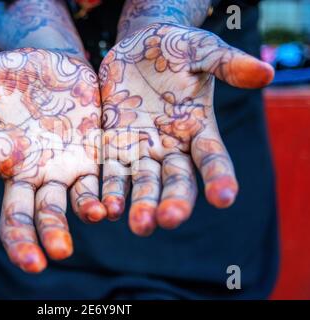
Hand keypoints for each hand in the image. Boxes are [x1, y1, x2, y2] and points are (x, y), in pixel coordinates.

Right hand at [0, 49, 105, 272]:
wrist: (60, 64)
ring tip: (62, 249)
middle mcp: (25, 171)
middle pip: (17, 214)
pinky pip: (90, 188)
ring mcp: (56, 169)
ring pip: (54, 209)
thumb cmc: (18, 72)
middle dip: (21, 240)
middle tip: (31, 263)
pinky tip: (100, 211)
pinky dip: (94, 202)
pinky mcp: (87, 161)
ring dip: (58, 230)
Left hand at [99, 23, 273, 235]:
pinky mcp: (114, 145)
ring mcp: (142, 149)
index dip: (219, 177)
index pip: (212, 158)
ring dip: (141, 205)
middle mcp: (172, 147)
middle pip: (176, 180)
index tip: (223, 197)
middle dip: (174, 200)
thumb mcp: (201, 50)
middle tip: (168, 219)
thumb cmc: (176, 47)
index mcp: (198, 129)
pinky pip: (112, 172)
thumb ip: (227, 64)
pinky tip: (105, 209)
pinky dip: (110, 191)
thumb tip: (266, 73)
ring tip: (138, 225)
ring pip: (143, 183)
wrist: (138, 46)